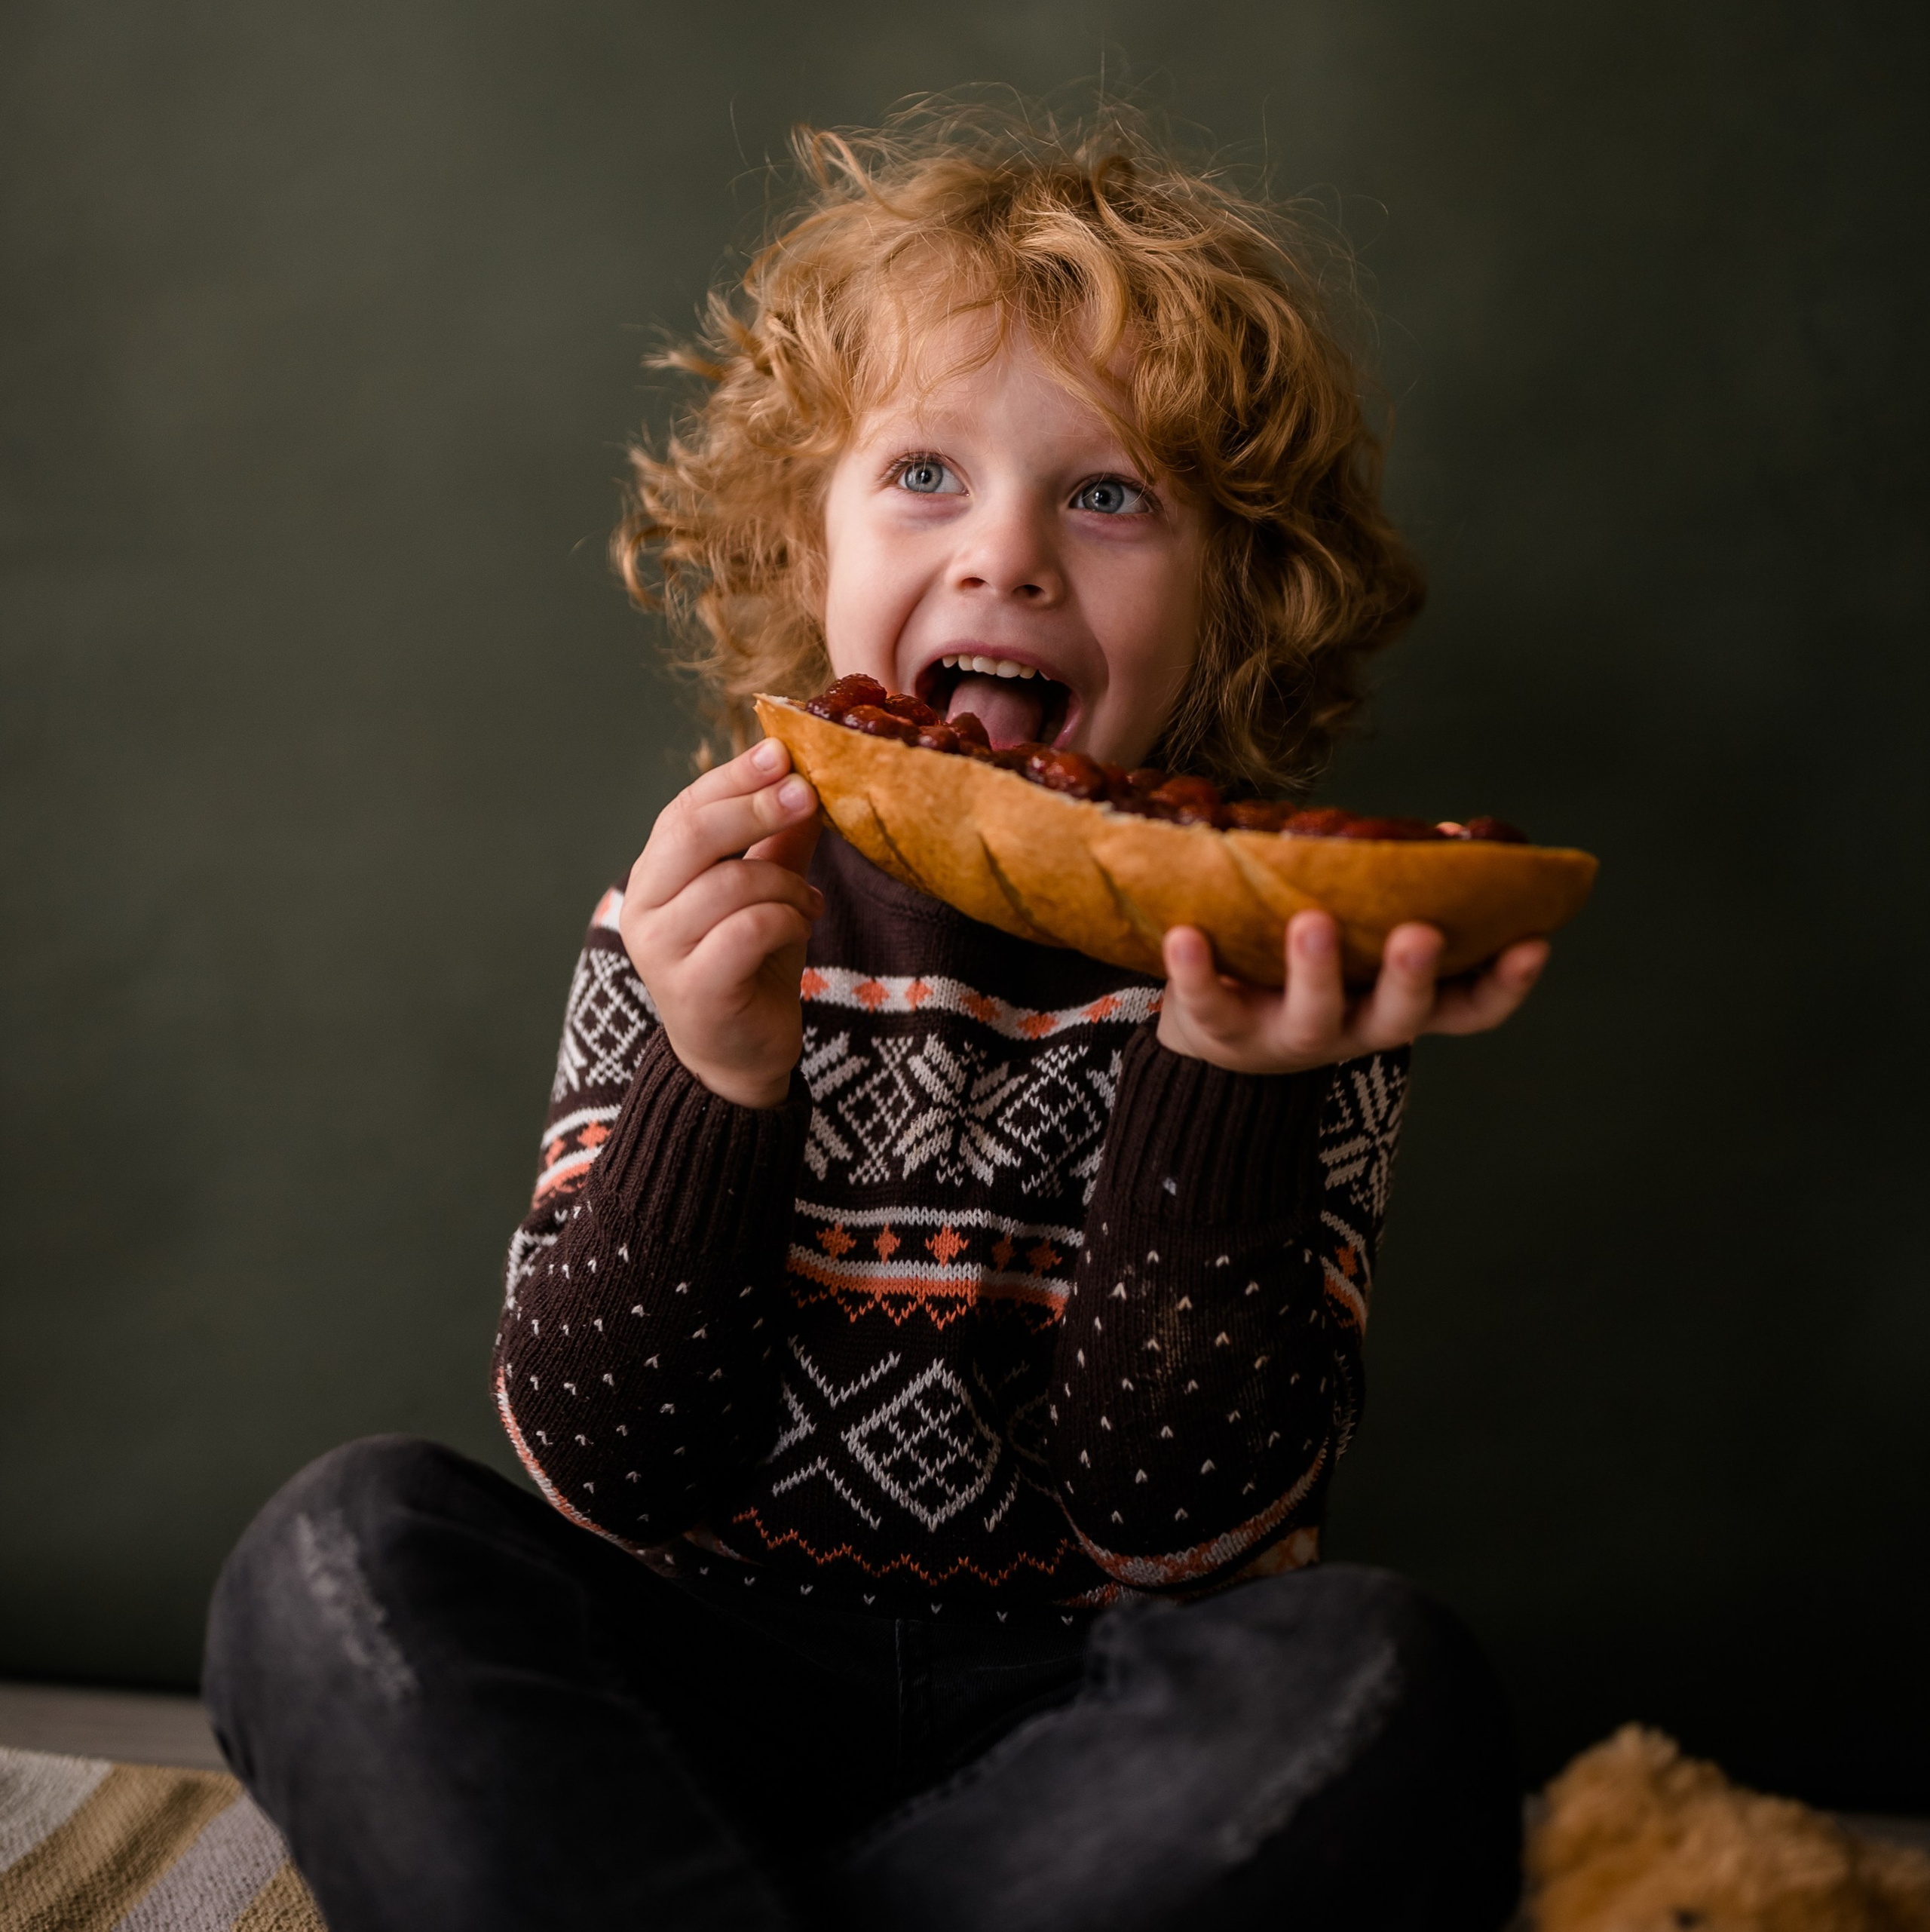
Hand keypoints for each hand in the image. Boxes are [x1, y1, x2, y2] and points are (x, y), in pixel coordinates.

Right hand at [620, 739, 822, 1107]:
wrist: (740, 1057)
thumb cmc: (750, 967)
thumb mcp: (769, 892)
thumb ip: (780, 841)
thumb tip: (807, 778)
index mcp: (655, 876)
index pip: (684, 809)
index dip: (733, 777)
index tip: (782, 752)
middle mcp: (645, 909)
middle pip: (692, 835)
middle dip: (755, 807)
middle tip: (806, 795)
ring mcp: (663, 952)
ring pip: (728, 884)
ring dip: (785, 883)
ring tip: (809, 901)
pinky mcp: (694, 990)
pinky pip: (745, 931)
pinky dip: (785, 918)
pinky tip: (802, 924)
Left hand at [1155, 912, 1548, 1075]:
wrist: (1219, 1045)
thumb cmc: (1307, 971)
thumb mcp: (1361, 946)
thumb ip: (1397, 899)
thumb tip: (1455, 833)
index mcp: (1396, 1003)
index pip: (1468, 1009)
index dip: (1505, 985)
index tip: (1533, 942)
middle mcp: (1353, 1028)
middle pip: (1396, 1017)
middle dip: (1411, 976)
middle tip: (1419, 935)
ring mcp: (1288, 1036)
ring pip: (1312, 1016)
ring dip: (1315, 970)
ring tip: (1311, 921)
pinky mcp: (1222, 1030)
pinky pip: (1209, 1005)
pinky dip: (1196, 972)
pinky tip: (1186, 933)